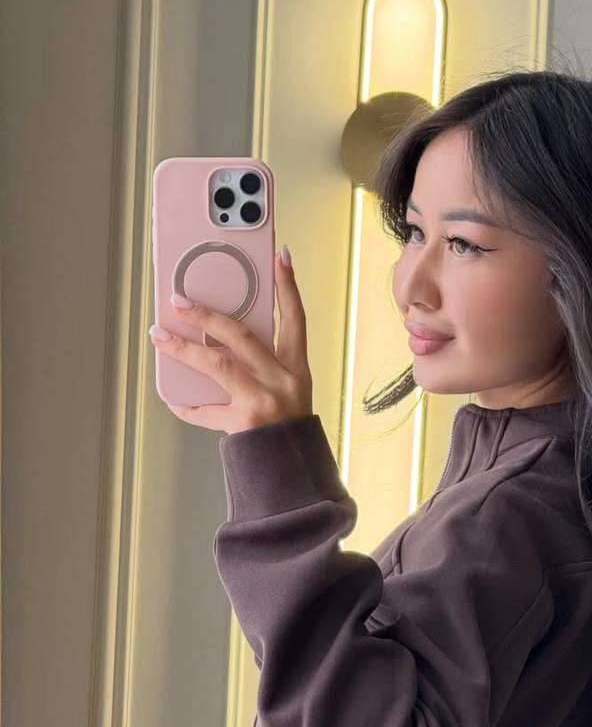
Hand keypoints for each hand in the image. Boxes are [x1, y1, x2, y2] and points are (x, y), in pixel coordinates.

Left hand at [150, 248, 312, 432]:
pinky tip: (172, 397)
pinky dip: (187, 405)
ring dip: (183, 348)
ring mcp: (262, 402)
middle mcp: (282, 381)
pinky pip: (206, 411)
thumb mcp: (292, 388)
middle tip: (180, 300)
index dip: (289, 286)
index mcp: (297, 368)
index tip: (281, 257)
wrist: (293, 469)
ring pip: (217, 365)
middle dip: (208, 314)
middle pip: (241, 336)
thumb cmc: (288, 425)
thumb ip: (266, 361)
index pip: (295, 318)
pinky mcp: (244, 424)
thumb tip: (222, 334)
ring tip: (160, 336)